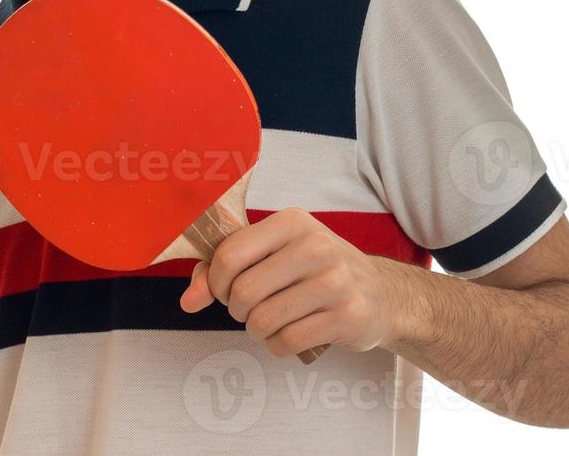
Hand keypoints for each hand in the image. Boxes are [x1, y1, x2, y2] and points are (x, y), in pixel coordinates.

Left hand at [179, 207, 402, 357]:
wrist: (380, 293)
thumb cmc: (314, 270)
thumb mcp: (273, 254)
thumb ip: (223, 270)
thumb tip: (188, 301)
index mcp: (291, 222)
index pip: (229, 254)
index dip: (216, 281)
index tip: (224, 290)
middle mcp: (316, 246)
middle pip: (243, 292)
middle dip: (236, 310)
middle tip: (248, 309)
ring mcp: (335, 282)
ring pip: (263, 320)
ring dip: (257, 330)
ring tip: (269, 322)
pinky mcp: (348, 316)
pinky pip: (287, 341)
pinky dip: (277, 345)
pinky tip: (289, 335)